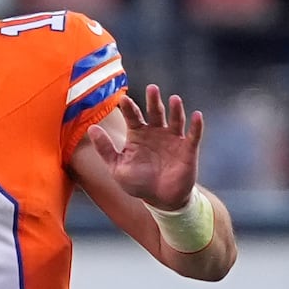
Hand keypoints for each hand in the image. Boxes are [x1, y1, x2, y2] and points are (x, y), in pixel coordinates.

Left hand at [87, 84, 203, 210]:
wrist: (161, 200)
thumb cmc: (138, 183)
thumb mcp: (117, 167)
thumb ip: (105, 149)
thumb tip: (91, 128)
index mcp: (138, 134)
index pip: (133, 116)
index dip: (129, 108)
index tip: (124, 99)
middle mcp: (156, 132)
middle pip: (155, 112)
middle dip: (153, 100)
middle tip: (152, 88)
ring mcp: (172, 139)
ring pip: (175, 119)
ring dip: (176, 109)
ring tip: (174, 99)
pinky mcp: (187, 148)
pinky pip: (193, 135)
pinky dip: (196, 126)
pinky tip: (197, 115)